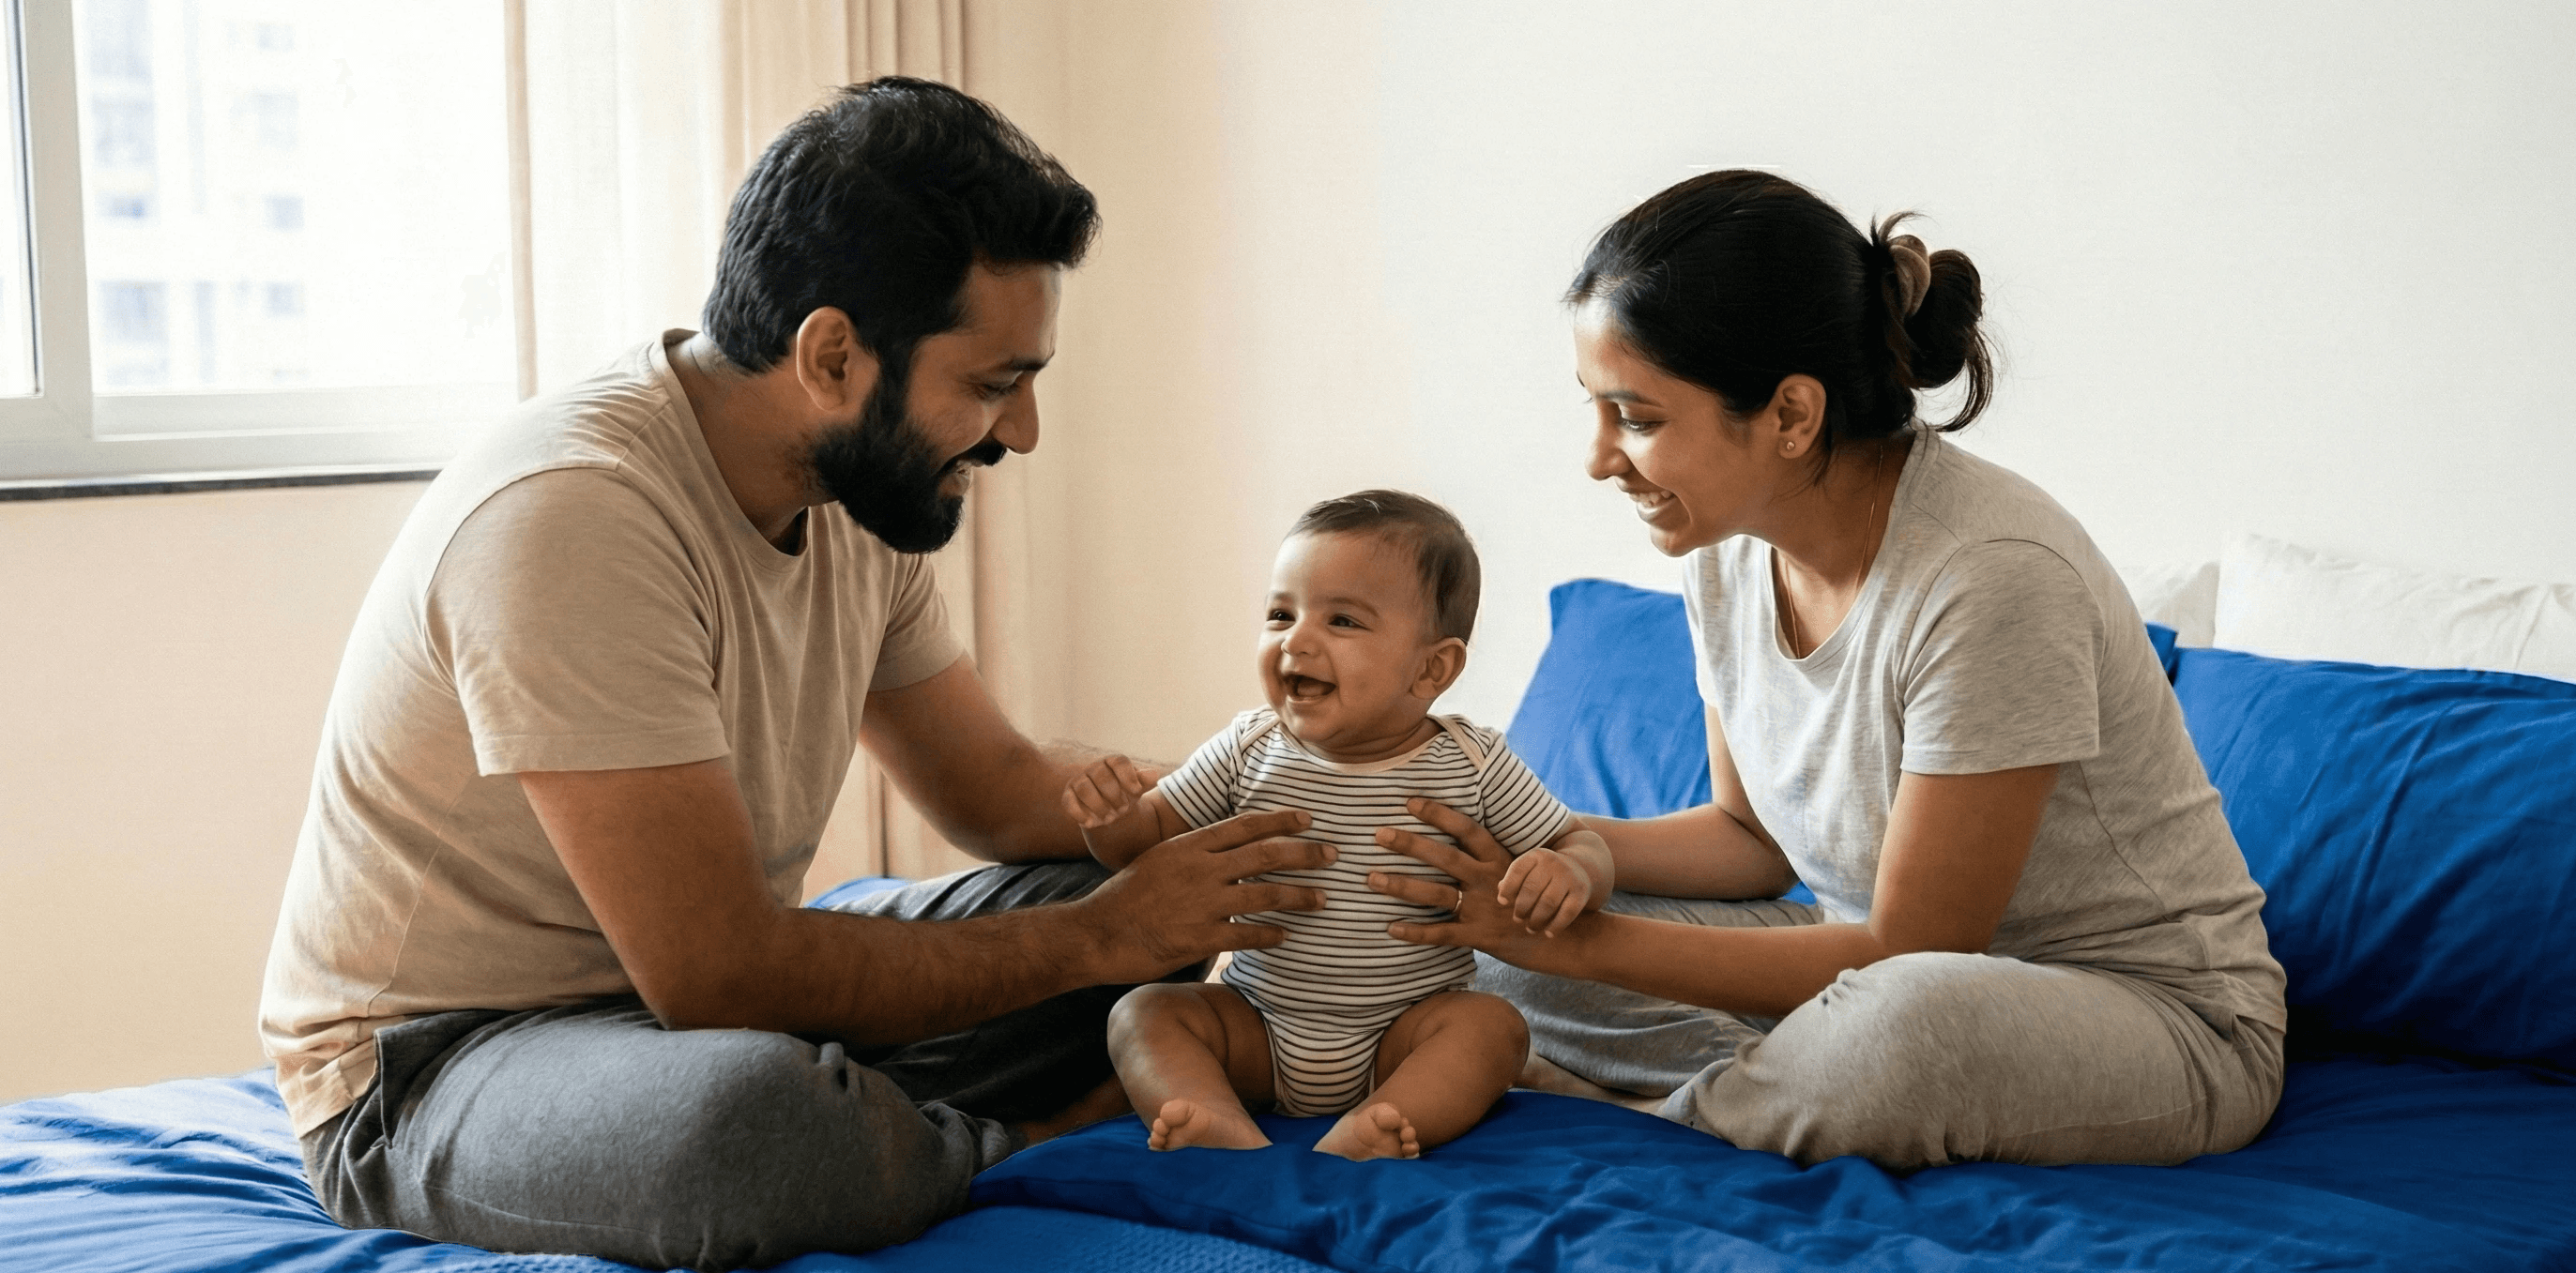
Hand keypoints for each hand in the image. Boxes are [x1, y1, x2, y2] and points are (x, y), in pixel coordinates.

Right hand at [1062, 754, 1152, 828]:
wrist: (1109, 809)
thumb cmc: (1125, 794)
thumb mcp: (1136, 788)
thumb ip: (1144, 781)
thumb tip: (1153, 775)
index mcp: (1112, 762)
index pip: (1119, 762)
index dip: (1129, 776)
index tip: (1137, 792)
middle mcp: (1094, 768)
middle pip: (1101, 776)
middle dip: (1114, 795)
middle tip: (1123, 809)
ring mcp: (1079, 781)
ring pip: (1084, 788)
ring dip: (1098, 806)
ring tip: (1109, 819)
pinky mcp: (1068, 796)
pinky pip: (1068, 802)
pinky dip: (1078, 813)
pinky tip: (1090, 823)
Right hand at [1074, 808, 1334, 982]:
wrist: (1097, 932)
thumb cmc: (1127, 896)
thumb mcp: (1158, 859)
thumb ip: (1193, 853)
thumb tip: (1223, 850)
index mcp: (1190, 845)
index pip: (1245, 826)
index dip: (1281, 821)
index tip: (1308, 819)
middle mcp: (1201, 868)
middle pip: (1266, 854)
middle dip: (1305, 853)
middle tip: (1332, 854)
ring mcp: (1202, 903)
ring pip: (1265, 893)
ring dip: (1299, 895)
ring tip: (1321, 899)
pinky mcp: (1201, 936)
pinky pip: (1248, 933)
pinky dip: (1271, 934)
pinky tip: (1285, 935)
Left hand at [1363, 798, 1574, 968]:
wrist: (1567, 940)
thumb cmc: (1534, 903)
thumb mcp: (1516, 873)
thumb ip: (1487, 858)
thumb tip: (1458, 837)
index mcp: (1498, 859)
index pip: (1466, 829)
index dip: (1438, 813)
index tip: (1409, 801)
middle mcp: (1490, 880)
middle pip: (1444, 857)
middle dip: (1410, 844)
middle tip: (1378, 833)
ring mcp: (1485, 908)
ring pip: (1436, 894)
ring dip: (1401, 886)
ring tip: (1371, 879)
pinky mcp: (1481, 937)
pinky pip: (1442, 933)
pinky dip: (1416, 932)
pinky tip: (1391, 928)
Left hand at [1497, 847, 1592, 937]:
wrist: (1579, 868)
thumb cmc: (1544, 874)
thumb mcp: (1529, 870)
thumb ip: (1512, 881)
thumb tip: (1501, 897)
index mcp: (1536, 856)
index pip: (1518, 870)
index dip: (1508, 887)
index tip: (1503, 902)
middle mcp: (1553, 863)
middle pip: (1532, 889)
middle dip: (1521, 908)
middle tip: (1517, 919)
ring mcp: (1569, 877)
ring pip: (1548, 902)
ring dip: (1537, 920)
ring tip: (1530, 928)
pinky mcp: (1581, 892)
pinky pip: (1567, 912)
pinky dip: (1556, 926)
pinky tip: (1548, 933)